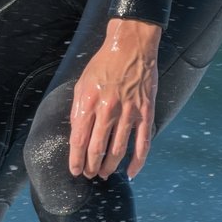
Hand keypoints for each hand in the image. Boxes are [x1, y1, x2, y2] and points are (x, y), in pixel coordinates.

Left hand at [69, 18, 161, 180]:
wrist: (131, 46)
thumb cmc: (104, 64)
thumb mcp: (82, 83)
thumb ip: (78, 110)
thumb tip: (76, 134)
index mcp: (89, 103)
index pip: (78, 141)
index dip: (76, 161)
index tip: (75, 171)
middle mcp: (108, 110)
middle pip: (96, 150)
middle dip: (91, 167)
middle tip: (89, 174)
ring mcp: (129, 113)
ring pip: (117, 151)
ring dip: (109, 167)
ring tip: (104, 174)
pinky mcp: (145, 113)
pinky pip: (143, 144)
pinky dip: (137, 162)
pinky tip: (131, 172)